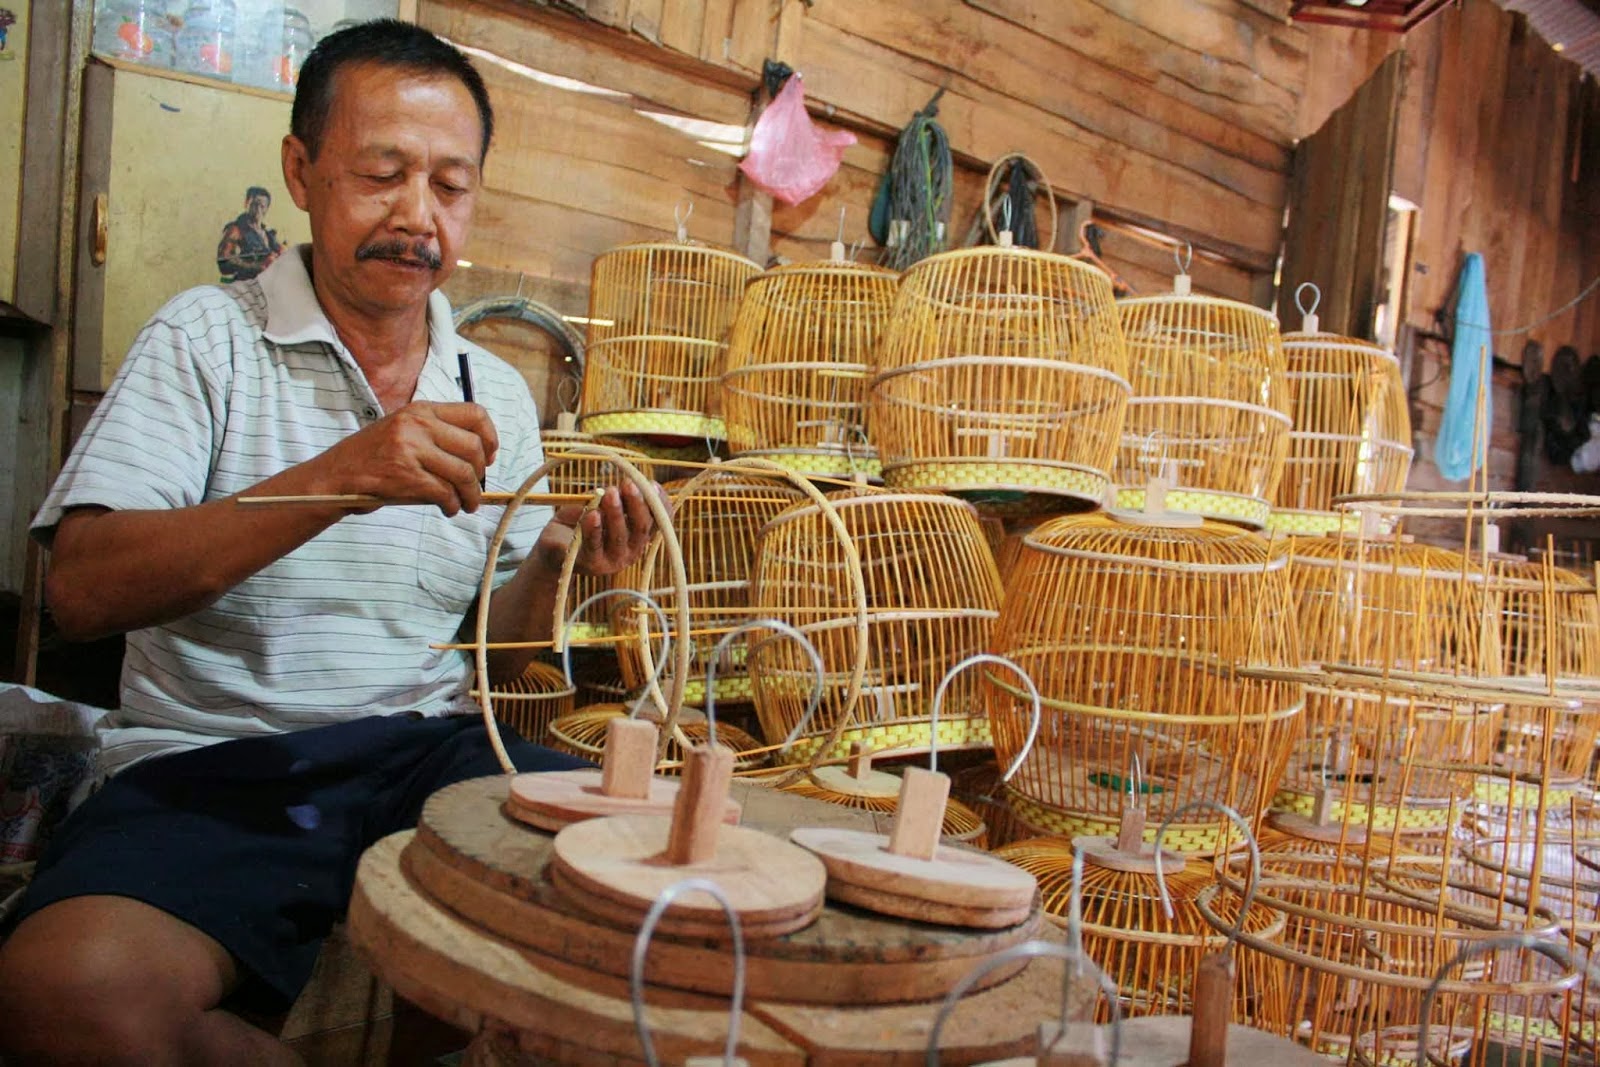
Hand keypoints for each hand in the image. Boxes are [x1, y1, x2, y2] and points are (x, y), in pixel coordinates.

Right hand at [316, 401, 496, 515]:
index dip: (491, 437)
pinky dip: (452, 505)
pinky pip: (445, 492)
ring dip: (471, 495)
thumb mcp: (403, 430)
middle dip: (481, 473)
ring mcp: (411, 449)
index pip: (475, 414)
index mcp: (421, 410)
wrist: (335, 478)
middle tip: (475, 489)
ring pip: (463, 473)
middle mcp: (418, 425)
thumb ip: (437, 435)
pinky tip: (448, 509)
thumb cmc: (372, 458)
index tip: (490, 456)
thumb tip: (481, 456)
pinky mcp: (406, 475)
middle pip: (474, 447)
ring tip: (466, 505)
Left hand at [536, 481, 663, 576]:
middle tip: (628, 483)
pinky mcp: (591, 564)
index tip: (651, 484)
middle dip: (637, 504)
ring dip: (616, 513)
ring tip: (609, 493)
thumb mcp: (601, 503)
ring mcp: (613, 560)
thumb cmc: (583, 520)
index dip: (661, 503)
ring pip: (620, 536)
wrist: (556, 544)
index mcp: (639, 534)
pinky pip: (594, 545)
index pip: (660, 520)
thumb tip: (622, 485)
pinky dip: (594, 529)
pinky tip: (593, 514)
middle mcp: (632, 550)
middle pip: (642, 528)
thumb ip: (614, 496)